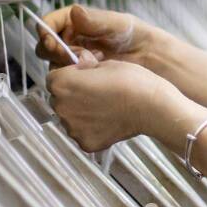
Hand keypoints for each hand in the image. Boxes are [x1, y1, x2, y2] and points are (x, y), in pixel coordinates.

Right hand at [36, 4, 154, 66]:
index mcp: (74, 21)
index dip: (45, 31)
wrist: (150, 58)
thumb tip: (75, 11)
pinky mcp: (79, 75)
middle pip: (45, 46)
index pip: (48, 23)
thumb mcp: (117, 24)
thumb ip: (95, 20)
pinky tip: (95, 71)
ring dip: (68, 64)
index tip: (51, 41)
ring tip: (93, 61)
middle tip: (72, 55)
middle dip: (55, 51)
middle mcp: (70, 40)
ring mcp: (73, 59)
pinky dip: (77, 75)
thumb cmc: (135, 35)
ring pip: (54, 64)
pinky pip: (67, 78)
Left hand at [47, 58, 190, 151]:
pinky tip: (108, 121)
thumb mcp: (105, 63)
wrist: (152, 107)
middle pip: (59, 99)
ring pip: (70, 117)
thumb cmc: (132, 82)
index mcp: (62, 83)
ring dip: (81, 112)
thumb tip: (78, 68)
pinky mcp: (85, 143)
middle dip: (73, 95)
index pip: (53, 78)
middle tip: (97, 92)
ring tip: (105, 107)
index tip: (84, 75)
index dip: (69, 75)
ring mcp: (72, 128)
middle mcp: (61, 107)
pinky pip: (82, 133)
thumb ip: (84, 67)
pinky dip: (92, 129)